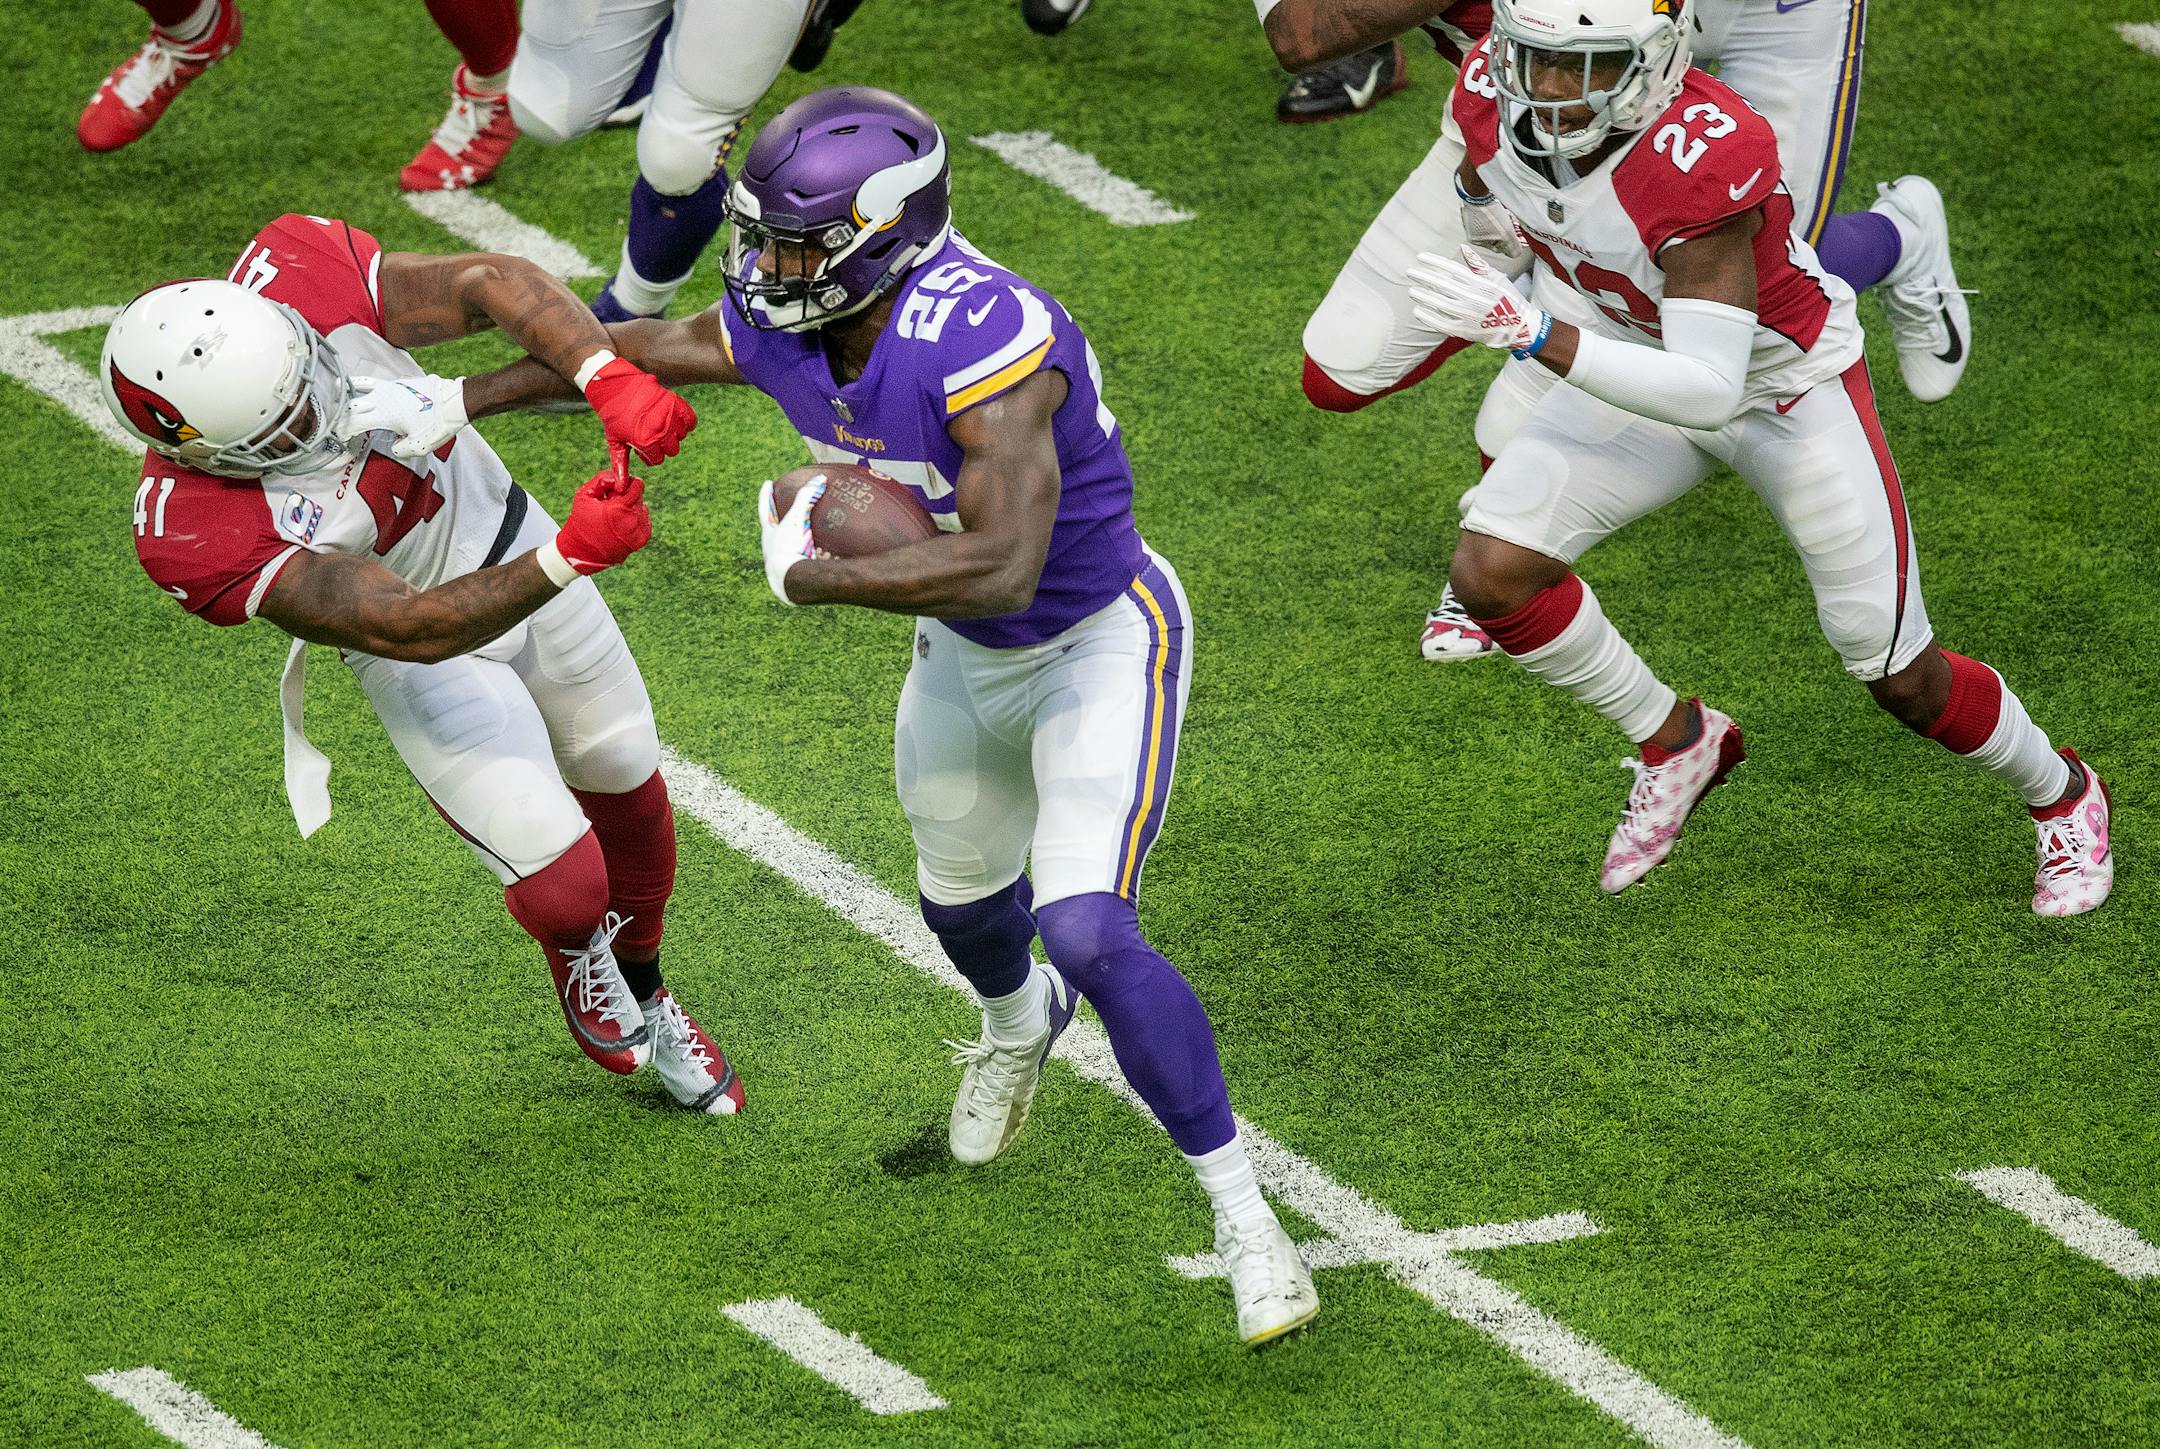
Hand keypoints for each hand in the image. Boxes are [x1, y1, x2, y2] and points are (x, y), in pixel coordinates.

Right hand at [342, 374, 467, 458]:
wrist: (454, 402)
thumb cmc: (436, 425)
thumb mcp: (418, 446)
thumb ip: (401, 449)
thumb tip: (394, 445)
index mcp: (382, 414)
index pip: (352, 422)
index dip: (341, 430)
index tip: (337, 436)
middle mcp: (381, 398)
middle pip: (351, 403)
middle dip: (340, 412)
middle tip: (332, 418)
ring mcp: (389, 387)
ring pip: (361, 386)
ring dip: (348, 392)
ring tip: (336, 391)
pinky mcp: (399, 381)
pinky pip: (375, 382)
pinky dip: (365, 386)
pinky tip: (365, 388)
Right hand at [548, 468, 652, 577]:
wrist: (580, 553)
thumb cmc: (580, 522)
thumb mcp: (585, 495)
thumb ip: (602, 479)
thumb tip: (618, 476)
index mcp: (620, 509)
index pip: (638, 485)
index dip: (627, 483)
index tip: (617, 489)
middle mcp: (632, 521)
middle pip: (639, 497)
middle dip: (627, 497)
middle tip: (611, 505)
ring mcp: (638, 533)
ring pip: (643, 509)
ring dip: (632, 509)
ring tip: (614, 517)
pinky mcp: (641, 541)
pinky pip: (644, 522)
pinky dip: (635, 520)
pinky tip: (620, 525)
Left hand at [584, 357, 697, 465]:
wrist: (615, 386)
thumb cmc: (613, 415)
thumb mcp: (615, 441)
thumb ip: (620, 465)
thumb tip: (620, 488)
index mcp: (644, 442)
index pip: (657, 460)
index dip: (648, 454)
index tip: (639, 444)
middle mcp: (659, 430)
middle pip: (672, 450)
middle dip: (661, 446)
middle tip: (649, 434)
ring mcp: (669, 416)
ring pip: (681, 437)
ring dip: (672, 434)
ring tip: (659, 425)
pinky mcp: (675, 402)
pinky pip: (691, 420)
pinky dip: (686, 423)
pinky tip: (674, 420)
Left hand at [757, 476, 823, 604]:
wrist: (788, 580)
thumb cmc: (789, 547)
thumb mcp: (797, 520)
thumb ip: (806, 498)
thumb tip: (820, 479)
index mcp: (769, 534)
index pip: (765, 508)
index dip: (765, 495)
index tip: (767, 483)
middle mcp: (770, 549)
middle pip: (771, 530)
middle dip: (776, 521)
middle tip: (782, 512)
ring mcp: (778, 566)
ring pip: (784, 551)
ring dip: (793, 545)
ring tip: (806, 540)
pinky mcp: (789, 580)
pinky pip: (799, 566)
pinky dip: (808, 562)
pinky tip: (820, 565)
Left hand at [1408, 246, 1550, 354]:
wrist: (1519, 327)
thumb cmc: (1507, 299)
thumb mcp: (1498, 278)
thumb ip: (1479, 264)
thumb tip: (1462, 247)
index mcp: (1482, 282)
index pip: (1452, 268)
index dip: (1435, 262)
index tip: (1420, 257)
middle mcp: (1474, 298)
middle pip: (1443, 285)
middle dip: (1424, 277)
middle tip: (1409, 272)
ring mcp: (1469, 315)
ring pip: (1440, 303)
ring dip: (1424, 296)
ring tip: (1412, 290)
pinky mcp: (1465, 331)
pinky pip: (1442, 323)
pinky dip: (1429, 317)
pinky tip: (1418, 310)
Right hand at [1457, 182, 1530, 272]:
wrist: (1479, 192)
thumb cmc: (1489, 214)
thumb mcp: (1506, 235)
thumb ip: (1512, 248)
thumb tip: (1515, 254)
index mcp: (1476, 240)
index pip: (1496, 247)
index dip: (1508, 242)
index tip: (1515, 236)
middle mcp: (1471, 230)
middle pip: (1495, 234)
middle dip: (1506, 230)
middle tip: (1512, 223)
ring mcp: (1472, 217)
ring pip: (1493, 223)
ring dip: (1502, 220)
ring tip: (1507, 214)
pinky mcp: (1474, 206)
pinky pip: (1489, 212)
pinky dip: (1496, 211)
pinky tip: (1500, 207)